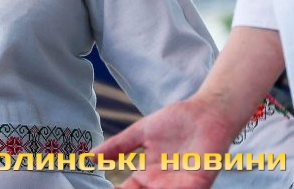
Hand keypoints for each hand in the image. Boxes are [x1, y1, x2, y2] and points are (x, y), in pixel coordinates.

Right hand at [91, 98, 236, 188]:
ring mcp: (181, 185)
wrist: (205, 113)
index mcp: (149, 173)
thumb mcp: (139, 132)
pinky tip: (157, 188)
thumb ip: (117, 146)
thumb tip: (88, 156)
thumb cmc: (175, 121)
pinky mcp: (198, 183)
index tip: (104, 188)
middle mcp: (164, 183)